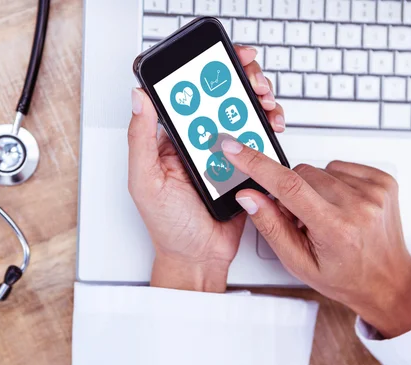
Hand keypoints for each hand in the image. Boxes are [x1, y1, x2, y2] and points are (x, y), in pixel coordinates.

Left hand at [128, 45, 284, 292]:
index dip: (205, 72)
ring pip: (242, 115)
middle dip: (240, 80)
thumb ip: (141, 140)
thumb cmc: (168, 227)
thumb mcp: (145, 182)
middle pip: (220, 99)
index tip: (221, 59)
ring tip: (265, 101)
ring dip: (257, 100)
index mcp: (171, 141)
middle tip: (253, 80)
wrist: (199, 259)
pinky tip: (271, 125)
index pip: (187, 96)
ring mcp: (222, 154)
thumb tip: (139, 99)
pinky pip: (257, 141)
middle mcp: (197, 143)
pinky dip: (268, 127)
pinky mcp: (243, 168)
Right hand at [220, 141, 410, 337]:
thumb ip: (271, 226)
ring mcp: (374, 191)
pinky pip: (339, 167)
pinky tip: (339, 205)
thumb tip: (249, 196)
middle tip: (302, 219)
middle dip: (291, 191)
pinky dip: (332, 182)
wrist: (388, 281)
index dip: (256, 164)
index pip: (287, 186)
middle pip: (300, 174)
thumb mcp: (298, 262)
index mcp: (336, 228)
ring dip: (313, 188)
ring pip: (319, 169)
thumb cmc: (345, 276)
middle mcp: (359, 205)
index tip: (235, 149)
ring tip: (325, 214)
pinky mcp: (383, 180)